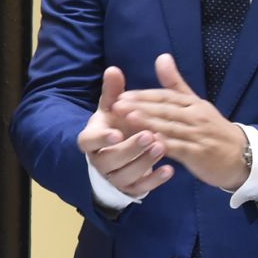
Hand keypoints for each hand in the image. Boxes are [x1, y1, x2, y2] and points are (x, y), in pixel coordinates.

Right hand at [77, 66, 170, 196]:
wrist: (120, 156)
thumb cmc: (116, 127)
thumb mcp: (113, 110)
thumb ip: (113, 92)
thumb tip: (113, 69)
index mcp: (91, 141)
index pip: (88, 142)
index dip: (100, 139)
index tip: (117, 132)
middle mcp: (99, 161)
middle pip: (109, 160)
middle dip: (130, 149)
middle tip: (150, 136)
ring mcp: (114, 177)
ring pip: (125, 175)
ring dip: (144, 162)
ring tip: (162, 147)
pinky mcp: (129, 188)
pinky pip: (140, 188)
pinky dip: (154, 180)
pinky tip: (170, 170)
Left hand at [113, 54, 249, 191]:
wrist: (238, 154)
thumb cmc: (209, 127)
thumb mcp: (194, 103)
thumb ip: (174, 83)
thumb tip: (162, 56)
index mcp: (192, 104)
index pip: (166, 97)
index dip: (143, 96)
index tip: (121, 95)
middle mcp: (195, 117)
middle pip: (166, 110)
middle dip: (141, 107)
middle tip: (117, 106)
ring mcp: (198, 135)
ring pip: (171, 128)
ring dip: (149, 124)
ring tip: (129, 120)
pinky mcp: (199, 154)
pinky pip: (179, 149)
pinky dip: (165, 145)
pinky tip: (149, 143)